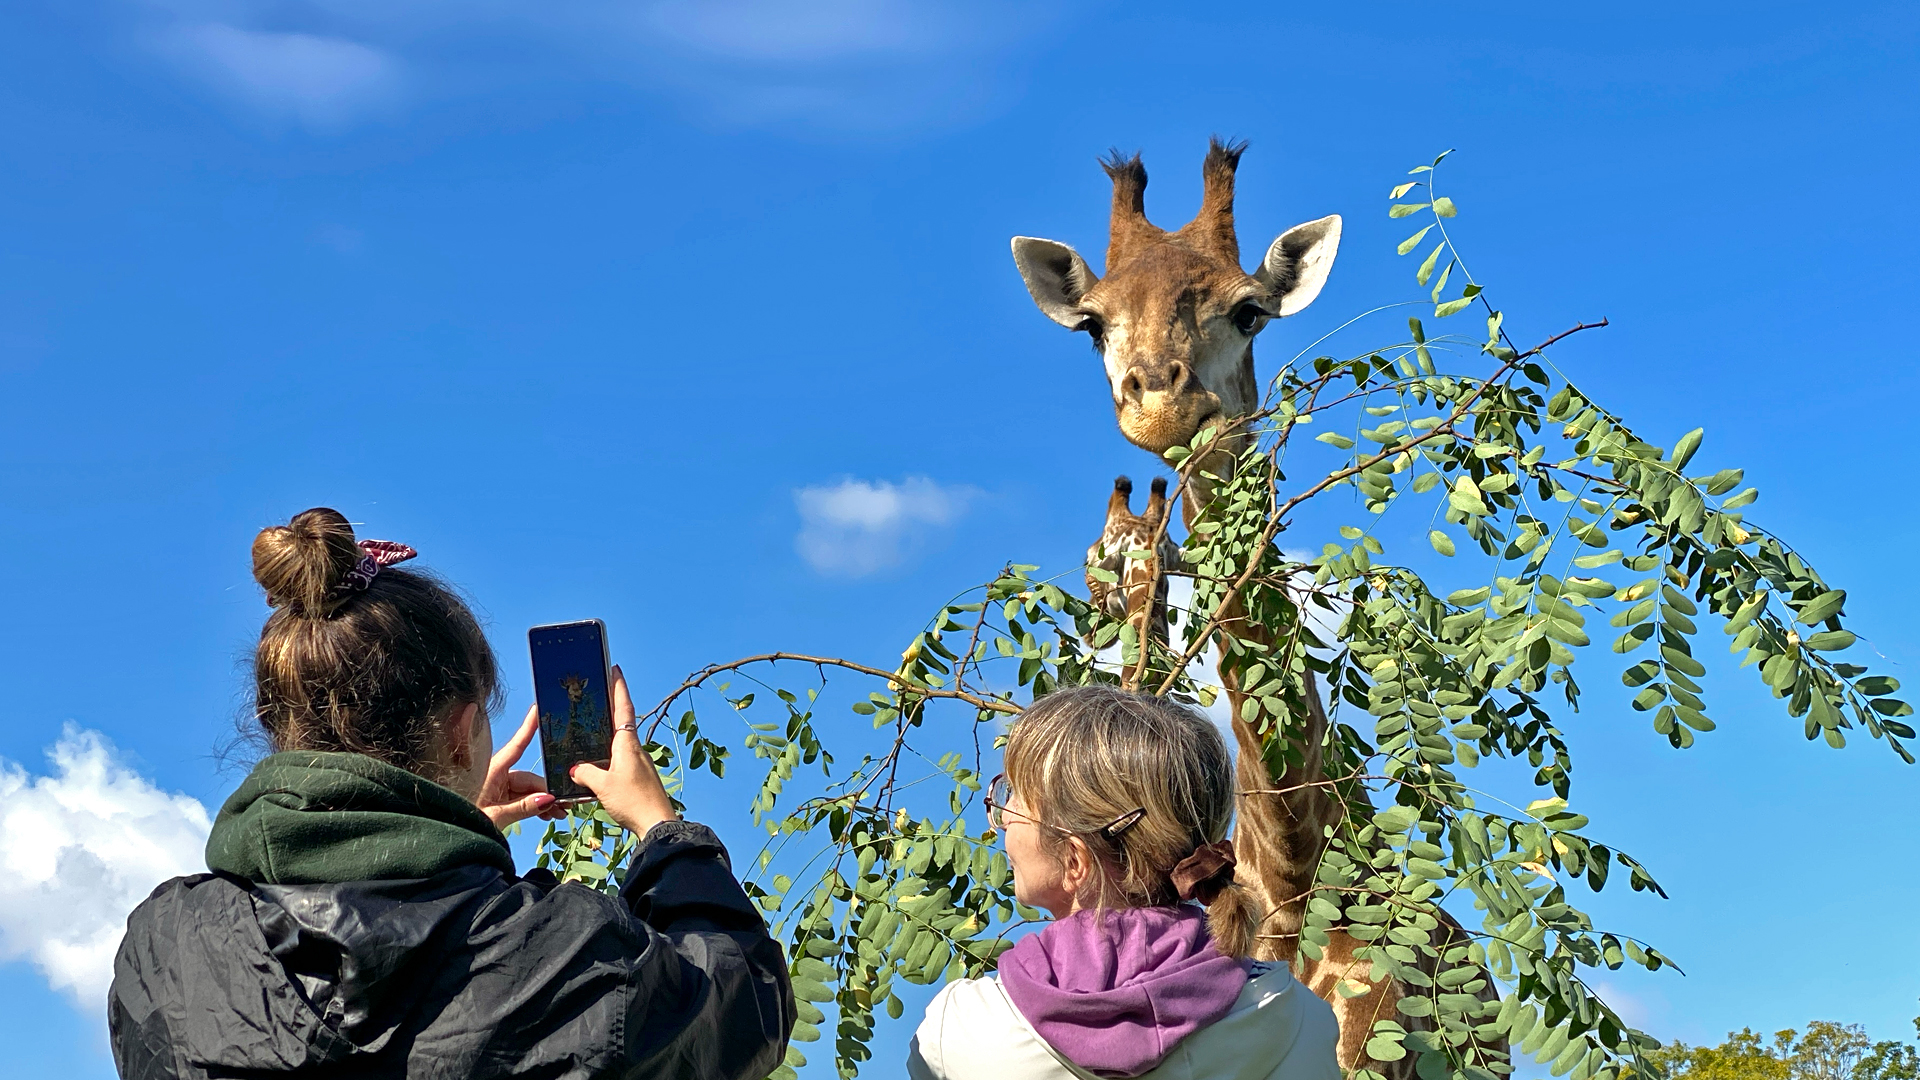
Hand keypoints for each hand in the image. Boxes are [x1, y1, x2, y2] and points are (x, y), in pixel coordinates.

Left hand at [477, 704, 568, 829]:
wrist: (450, 838)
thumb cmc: (465, 822)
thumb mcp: (496, 816)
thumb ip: (523, 808)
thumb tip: (549, 798)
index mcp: (492, 772)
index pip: (516, 746)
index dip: (528, 728)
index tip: (538, 709)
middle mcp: (496, 776)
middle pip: (529, 779)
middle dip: (548, 792)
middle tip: (565, 805)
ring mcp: (499, 789)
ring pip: (529, 791)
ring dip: (545, 802)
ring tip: (560, 813)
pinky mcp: (500, 800)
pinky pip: (523, 799)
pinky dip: (536, 807)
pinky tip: (548, 815)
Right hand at [571, 665, 678, 835]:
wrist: (657, 825)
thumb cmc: (633, 801)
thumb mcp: (602, 786)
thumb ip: (586, 773)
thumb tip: (575, 769)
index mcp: (627, 745)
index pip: (623, 708)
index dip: (618, 688)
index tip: (615, 669)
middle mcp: (635, 750)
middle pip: (622, 722)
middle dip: (611, 705)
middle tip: (599, 691)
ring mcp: (639, 763)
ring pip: (620, 742)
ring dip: (608, 732)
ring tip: (592, 726)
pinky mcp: (639, 778)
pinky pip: (620, 758)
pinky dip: (609, 754)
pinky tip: (598, 763)